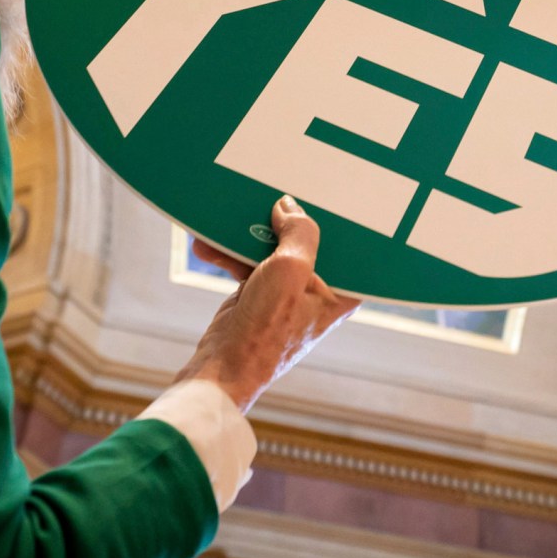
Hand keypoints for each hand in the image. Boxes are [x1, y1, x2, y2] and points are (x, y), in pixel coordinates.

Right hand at [177, 196, 361, 412]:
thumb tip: (289, 207)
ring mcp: (287, 294)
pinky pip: (248, 262)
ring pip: (272, 248)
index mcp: (342, 292)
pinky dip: (229, 253)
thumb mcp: (289, 271)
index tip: (327, 188)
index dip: (338, 217)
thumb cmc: (265, 332)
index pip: (349, 245)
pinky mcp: (259, 295)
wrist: (221, 370)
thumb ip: (298, 232)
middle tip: (270, 193)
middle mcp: (319, 291)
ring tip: (226, 219)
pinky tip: (207, 244)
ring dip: (246, 235)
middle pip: (306, 241)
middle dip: (284, 220)